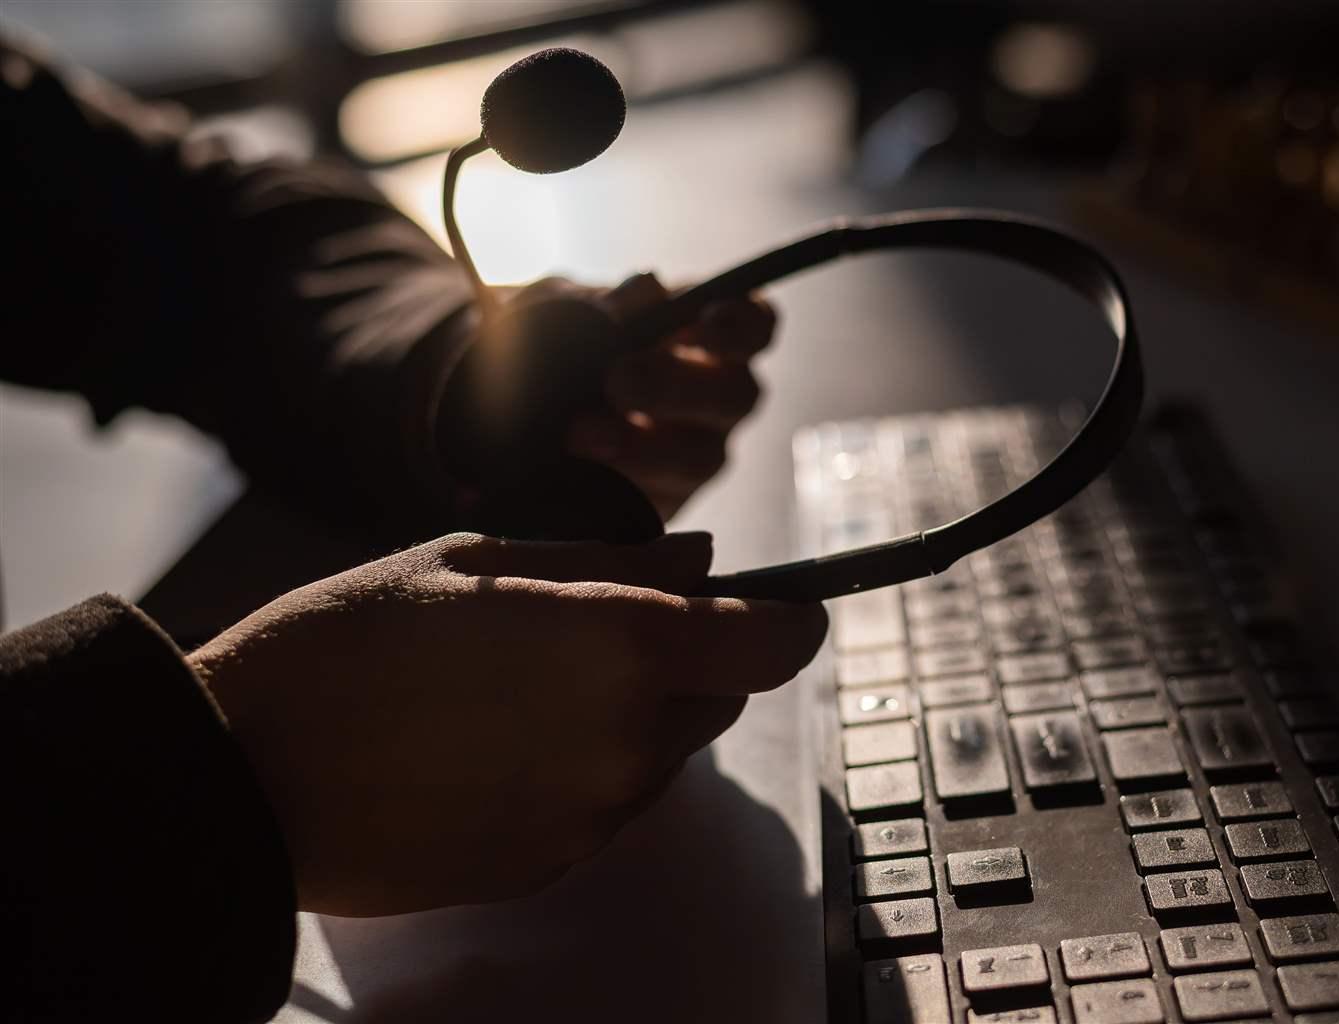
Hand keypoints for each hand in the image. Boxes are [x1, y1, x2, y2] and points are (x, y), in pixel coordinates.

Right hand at [187, 531, 825, 916]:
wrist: (242, 773)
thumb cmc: (346, 642)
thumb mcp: (475, 559)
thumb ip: (609, 561)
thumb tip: (701, 562)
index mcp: (617, 646)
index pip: (773, 644)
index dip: (786, 617)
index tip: (773, 602)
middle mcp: (624, 740)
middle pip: (721, 698)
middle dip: (693, 658)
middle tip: (601, 625)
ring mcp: (591, 815)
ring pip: (665, 753)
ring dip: (633, 714)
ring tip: (525, 683)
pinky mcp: (552, 864)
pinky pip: (607, 804)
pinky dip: (585, 769)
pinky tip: (496, 741)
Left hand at [569, 273, 776, 518]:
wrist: (497, 414)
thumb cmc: (550, 344)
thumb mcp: (558, 310)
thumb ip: (598, 300)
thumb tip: (646, 288)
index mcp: (703, 339)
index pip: (754, 327)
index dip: (743, 324)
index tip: (707, 320)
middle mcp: (713, 400)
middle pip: (737, 395)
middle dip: (679, 386)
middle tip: (619, 380)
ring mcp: (693, 456)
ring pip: (701, 457)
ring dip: (644, 446)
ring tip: (580, 434)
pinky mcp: (660, 504)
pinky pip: (656, 502)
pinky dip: (614, 484)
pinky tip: (573, 469)